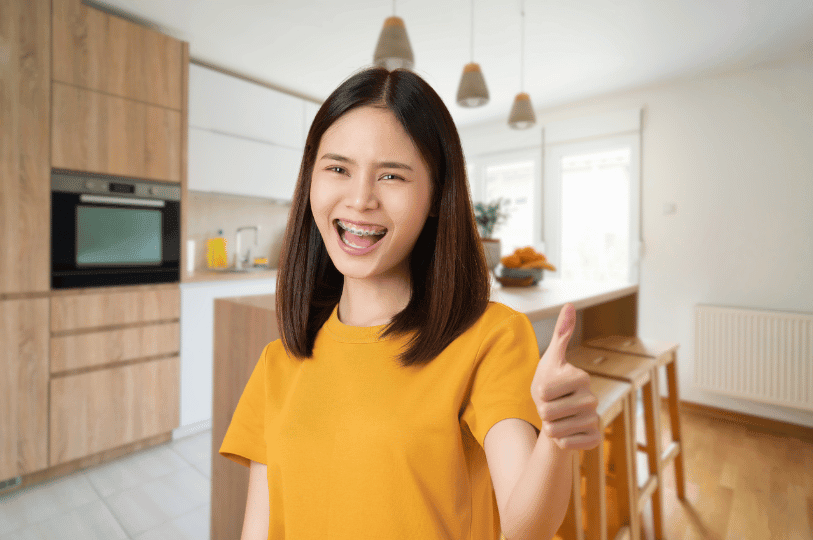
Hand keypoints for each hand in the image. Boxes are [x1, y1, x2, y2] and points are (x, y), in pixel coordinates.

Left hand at [530, 303, 599, 449]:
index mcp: (581, 377)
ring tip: (556, 420)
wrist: (556, 417)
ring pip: (554, 430)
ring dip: (549, 427)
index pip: (544, 391)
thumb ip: (561, 334)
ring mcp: (594, 420)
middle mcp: (592, 398)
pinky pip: (566, 445)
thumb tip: (570, 303)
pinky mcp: (594, 439)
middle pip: (547, 411)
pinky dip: (559, 442)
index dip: (538, 393)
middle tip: (551, 407)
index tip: (547, 391)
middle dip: (542, 411)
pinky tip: (565, 434)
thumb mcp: (550, 360)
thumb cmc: (550, 385)